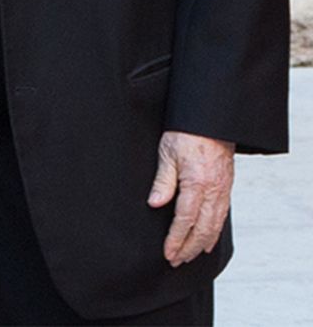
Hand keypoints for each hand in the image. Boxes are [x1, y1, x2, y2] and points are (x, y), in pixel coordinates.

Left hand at [147, 130, 234, 265]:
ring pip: (214, 225)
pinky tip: (208, 239)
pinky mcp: (227, 187)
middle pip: (202, 229)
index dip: (176, 239)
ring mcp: (223, 190)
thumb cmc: (186, 133)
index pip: (186, 220)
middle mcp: (214, 191)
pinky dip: (214, 231)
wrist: (211, 120)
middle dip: (189, 248)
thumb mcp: (167, 154)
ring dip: (202, 244)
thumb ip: (163, 182)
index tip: (168, 253)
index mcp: (198, 184)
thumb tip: (154, 204)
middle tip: (176, 261)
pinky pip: (221, 216)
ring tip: (190, 256)